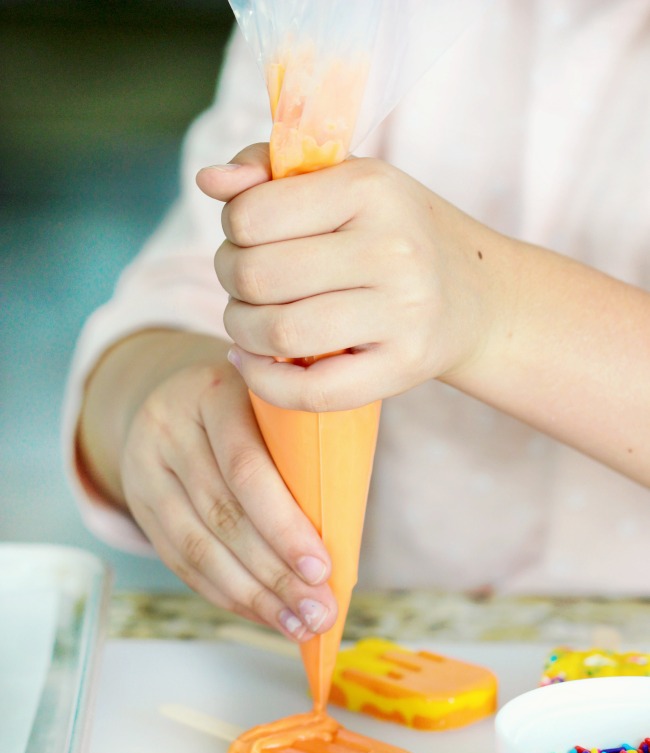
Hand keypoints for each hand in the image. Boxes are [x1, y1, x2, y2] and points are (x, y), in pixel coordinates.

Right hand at [79, 331, 337, 641]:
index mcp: (213, 393)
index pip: (245, 468)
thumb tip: (347, 538)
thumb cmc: (253, 408)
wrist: (176, 397)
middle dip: (276, 573)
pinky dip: (227, 595)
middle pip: (222, 514)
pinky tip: (265, 615)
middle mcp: (170, 428)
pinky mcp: (140, 505)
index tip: (322, 569)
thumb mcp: (275, 406)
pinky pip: (181, 562)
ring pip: (198, 547)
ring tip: (298, 625)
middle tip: (319, 612)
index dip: (283, 524)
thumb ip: (303, 449)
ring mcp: (146, 468)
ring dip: (253, 596)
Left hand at [197, 144, 508, 410]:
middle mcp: (392, 248)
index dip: (232, 231)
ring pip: (276, 332)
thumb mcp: (345, 183)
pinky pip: (308, 390)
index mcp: (370, 188)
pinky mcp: (402, 368)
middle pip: (256, 275)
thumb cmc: (394, 234)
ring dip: (241, 331)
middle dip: (230, 283)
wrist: (477, 298)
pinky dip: (263, 381)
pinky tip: (254, 363)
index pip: (251, 215)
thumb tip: (209, 181)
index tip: (249, 240)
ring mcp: (401, 313)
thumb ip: (271, 171)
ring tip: (249, 322)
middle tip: (246, 286)